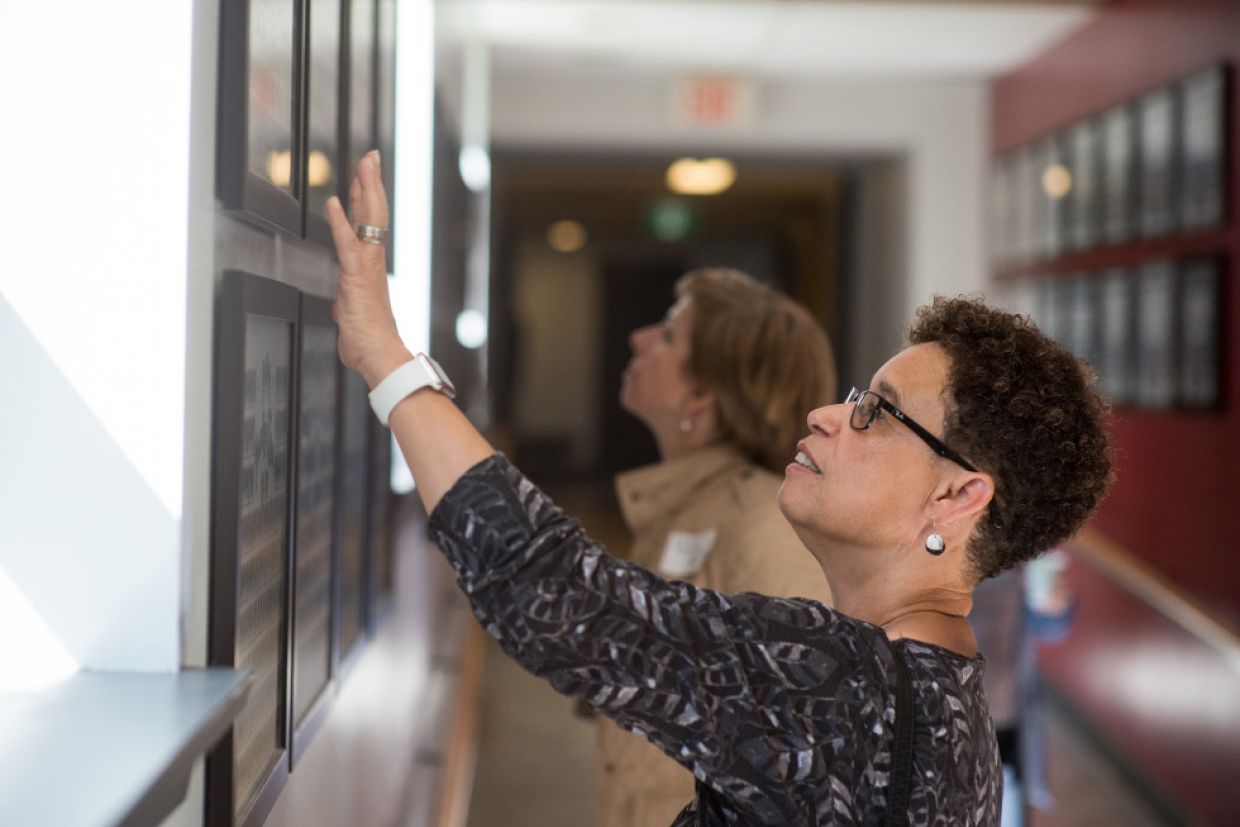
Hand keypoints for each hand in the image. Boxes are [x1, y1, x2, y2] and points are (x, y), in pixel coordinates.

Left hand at [327, 150, 411, 386]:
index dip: (366, 199)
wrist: (379, 357)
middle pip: (373, 214)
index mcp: (370, 268)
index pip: (369, 226)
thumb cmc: (368, 343)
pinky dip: (340, 223)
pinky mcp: (356, 279)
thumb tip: (342, 305)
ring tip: (364, 164)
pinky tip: (335, 201)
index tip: (365, 176)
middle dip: (371, 183)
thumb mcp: (351, 317)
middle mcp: (372, 263)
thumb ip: (346, 305)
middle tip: (370, 156)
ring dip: (365, 190)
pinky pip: (348, 245)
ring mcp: (366, 268)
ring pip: (368, 222)